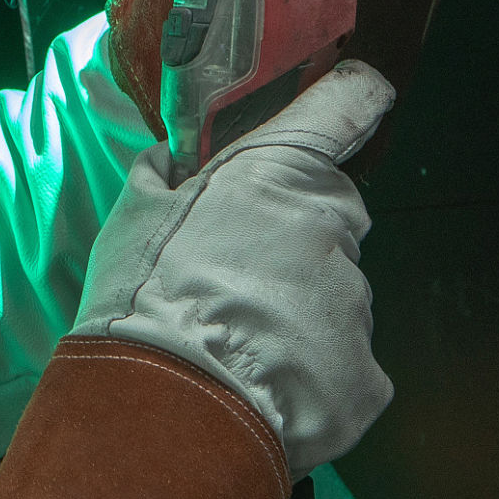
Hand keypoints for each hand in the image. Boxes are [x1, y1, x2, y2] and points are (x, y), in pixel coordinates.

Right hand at [70, 59, 395, 476]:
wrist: (164, 406)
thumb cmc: (144, 296)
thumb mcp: (131, 215)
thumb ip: (160, 176)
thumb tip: (168, 159)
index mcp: (278, 171)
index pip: (344, 107)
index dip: (354, 96)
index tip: (362, 92)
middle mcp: (331, 225)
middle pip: (332, 216)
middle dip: (296, 238)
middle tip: (237, 273)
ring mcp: (355, 302)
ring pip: (335, 295)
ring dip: (299, 311)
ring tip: (239, 341)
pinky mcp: (367, 373)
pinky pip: (346, 364)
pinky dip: (314, 374)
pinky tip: (266, 385)